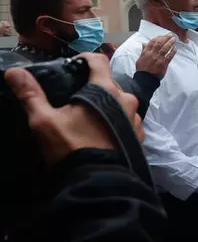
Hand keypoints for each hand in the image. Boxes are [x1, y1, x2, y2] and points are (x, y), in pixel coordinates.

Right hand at [4, 53, 142, 166]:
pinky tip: (100, 131)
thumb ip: (31, 94)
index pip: (99, 60)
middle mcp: (128, 100)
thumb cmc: (72, 147)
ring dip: (105, 104)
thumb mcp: (45, 121)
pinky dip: (114, 120)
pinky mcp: (138, 136)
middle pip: (109, 82)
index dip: (84, 58)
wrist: (98, 183)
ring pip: (119, 102)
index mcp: (107, 90)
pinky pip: (126, 120)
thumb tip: (14, 72)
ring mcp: (136, 119)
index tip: (70, 65)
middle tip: (73, 95)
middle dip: (92, 85)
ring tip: (86, 115)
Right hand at [136, 34, 176, 79]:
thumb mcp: (140, 58)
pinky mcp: (164, 64)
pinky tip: (175, 48)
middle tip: (170, 35)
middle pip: (160, 43)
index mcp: (146, 52)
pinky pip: (169, 56)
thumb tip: (144, 43)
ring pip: (165, 48)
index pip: (152, 42)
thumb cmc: (142, 70)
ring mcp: (158, 58)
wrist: (145, 79)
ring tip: (174, 39)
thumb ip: (143, 50)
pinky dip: (172, 52)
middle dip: (165, 38)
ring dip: (170, 43)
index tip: (162, 35)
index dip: (158, 37)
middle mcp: (152, 54)